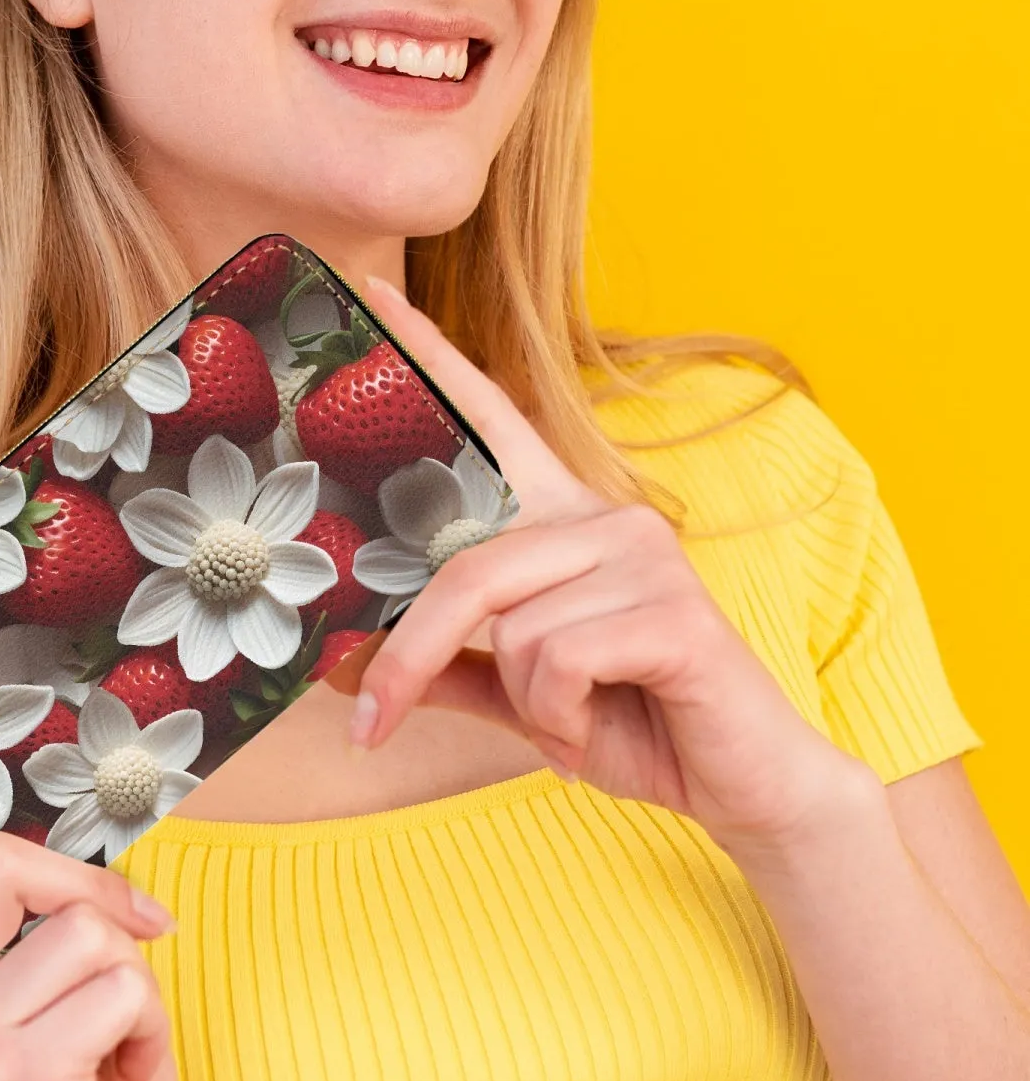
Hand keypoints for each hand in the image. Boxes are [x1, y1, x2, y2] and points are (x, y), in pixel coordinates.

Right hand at [0, 680, 185, 1080]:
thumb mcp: (81, 979)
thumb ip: (63, 918)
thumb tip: (126, 903)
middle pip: (11, 860)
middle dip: (95, 901)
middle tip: (125, 960)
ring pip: (83, 928)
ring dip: (131, 985)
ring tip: (106, 1047)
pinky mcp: (3, 1071)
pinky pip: (119, 984)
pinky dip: (147, 1029)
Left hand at [352, 276, 873, 854]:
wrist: (736, 781)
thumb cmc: (628, 721)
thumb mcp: (520, 693)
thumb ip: (448, 667)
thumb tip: (343, 666)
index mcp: (565, 524)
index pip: (491, 424)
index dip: (431, 362)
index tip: (372, 298)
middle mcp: (605, 517)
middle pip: (465, 566)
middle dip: (409, 658)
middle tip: (372, 723)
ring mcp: (644, 555)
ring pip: (512, 626)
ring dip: (526, 701)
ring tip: (570, 720)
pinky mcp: (674, 609)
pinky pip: (557, 659)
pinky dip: (558, 717)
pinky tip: (594, 729)